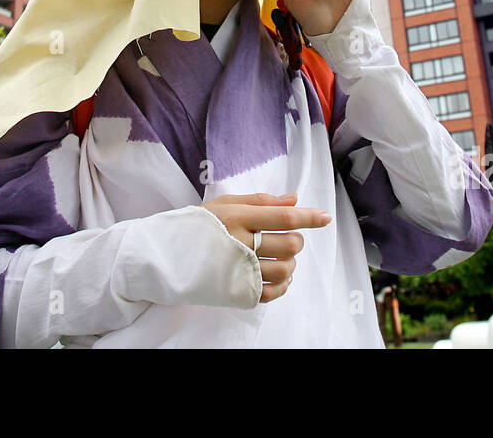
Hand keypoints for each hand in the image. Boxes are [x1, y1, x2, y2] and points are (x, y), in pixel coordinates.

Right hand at [202, 192, 331, 302]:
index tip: (325, 217)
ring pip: (286, 268)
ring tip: (280, 256)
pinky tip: (278, 275)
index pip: (283, 218)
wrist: (166, 256)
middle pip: (289, 244)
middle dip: (297, 240)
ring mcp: (239, 270)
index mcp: (238, 217)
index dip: (309, 217)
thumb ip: (262, 201)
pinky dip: (283, 283)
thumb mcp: (226, 203)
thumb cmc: (199, 225)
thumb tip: (295, 200)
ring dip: (291, 262)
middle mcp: (240, 244)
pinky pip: (273, 291)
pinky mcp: (238, 291)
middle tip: (288, 238)